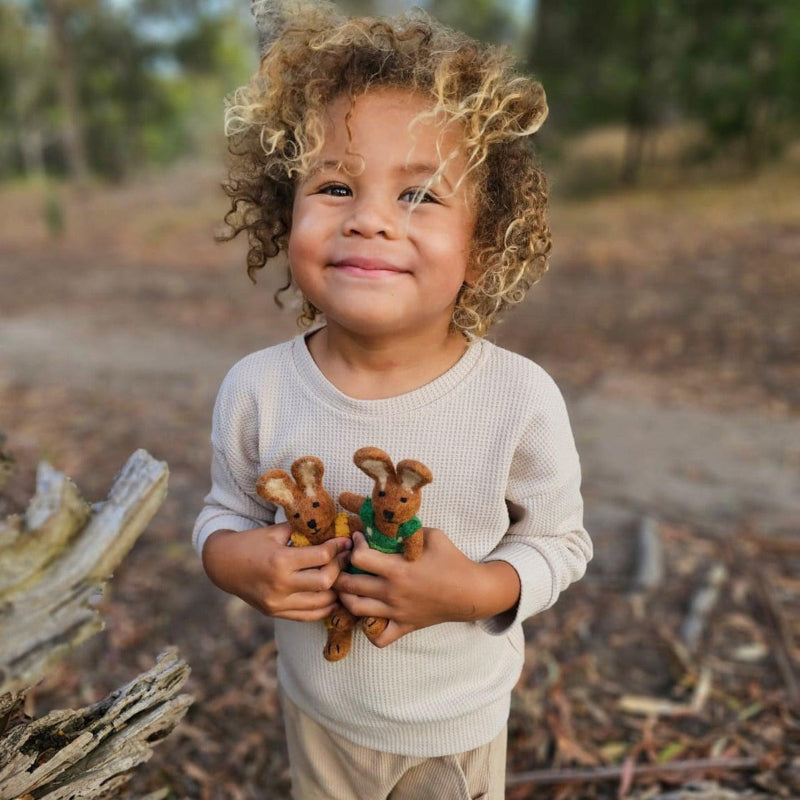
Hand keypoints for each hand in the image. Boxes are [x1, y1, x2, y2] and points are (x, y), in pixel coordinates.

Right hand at [202, 524, 351, 620]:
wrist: (222, 565)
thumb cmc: (251, 543)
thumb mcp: (274, 532)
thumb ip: (302, 531)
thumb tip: (331, 528)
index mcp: (280, 560)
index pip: (322, 556)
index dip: (338, 547)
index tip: (346, 541)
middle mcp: (280, 585)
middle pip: (325, 581)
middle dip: (340, 568)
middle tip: (346, 558)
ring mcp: (277, 602)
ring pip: (321, 603)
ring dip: (336, 590)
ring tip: (342, 577)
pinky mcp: (276, 613)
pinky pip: (308, 616)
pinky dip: (324, 608)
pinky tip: (333, 597)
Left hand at [334, 529, 519, 646]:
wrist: (470, 592)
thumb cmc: (452, 560)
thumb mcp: (432, 535)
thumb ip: (407, 530)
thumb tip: (387, 523)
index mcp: (398, 569)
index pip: (359, 557)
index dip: (354, 545)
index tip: (358, 538)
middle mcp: (392, 592)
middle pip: (349, 584)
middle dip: (340, 570)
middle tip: (343, 561)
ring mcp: (396, 612)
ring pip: (355, 609)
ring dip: (345, 596)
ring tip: (348, 584)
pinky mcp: (403, 626)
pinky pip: (377, 638)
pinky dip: (367, 629)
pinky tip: (368, 613)